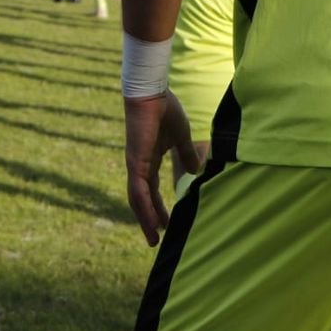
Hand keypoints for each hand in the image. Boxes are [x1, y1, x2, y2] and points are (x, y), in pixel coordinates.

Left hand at [124, 90, 201, 246]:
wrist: (152, 92)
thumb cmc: (165, 109)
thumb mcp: (181, 137)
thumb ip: (186, 153)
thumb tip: (195, 170)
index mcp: (149, 159)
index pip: (152, 190)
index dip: (158, 206)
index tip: (166, 223)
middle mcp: (140, 165)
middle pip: (142, 199)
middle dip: (149, 219)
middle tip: (157, 238)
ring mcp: (136, 164)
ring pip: (138, 199)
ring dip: (145, 219)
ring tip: (154, 238)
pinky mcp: (136, 161)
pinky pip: (139, 189)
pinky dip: (144, 206)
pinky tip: (150, 221)